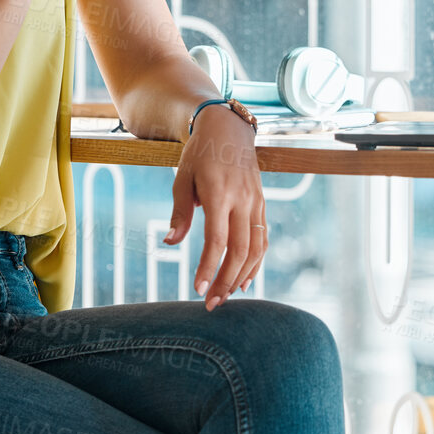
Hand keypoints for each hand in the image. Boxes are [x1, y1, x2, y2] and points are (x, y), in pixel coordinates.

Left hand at [164, 104, 266, 309]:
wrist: (229, 130)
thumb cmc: (199, 154)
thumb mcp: (182, 178)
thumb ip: (179, 212)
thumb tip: (171, 243)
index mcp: (219, 193)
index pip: (217, 239)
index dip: (208, 267)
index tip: (198, 289)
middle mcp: (242, 200)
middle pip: (240, 250)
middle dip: (226, 280)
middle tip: (212, 303)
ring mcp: (256, 203)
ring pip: (256, 248)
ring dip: (242, 276)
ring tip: (226, 296)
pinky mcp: (262, 204)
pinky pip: (262, 239)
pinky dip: (256, 262)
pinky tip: (244, 279)